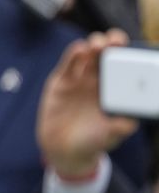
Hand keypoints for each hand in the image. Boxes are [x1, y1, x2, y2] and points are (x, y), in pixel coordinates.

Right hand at [37, 29, 138, 177]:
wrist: (64, 151)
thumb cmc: (92, 142)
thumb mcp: (109, 137)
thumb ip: (119, 128)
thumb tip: (130, 122)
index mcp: (113, 89)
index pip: (122, 65)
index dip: (127, 55)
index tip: (131, 51)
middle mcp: (97, 80)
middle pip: (106, 53)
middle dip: (112, 42)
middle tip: (116, 42)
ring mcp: (78, 80)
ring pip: (87, 54)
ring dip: (94, 44)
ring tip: (98, 46)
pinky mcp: (60, 83)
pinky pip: (68, 64)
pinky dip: (73, 54)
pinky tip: (80, 49)